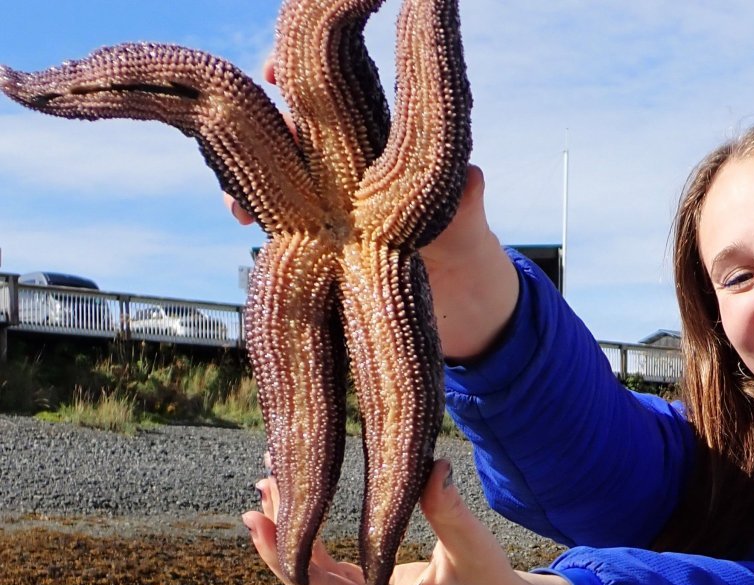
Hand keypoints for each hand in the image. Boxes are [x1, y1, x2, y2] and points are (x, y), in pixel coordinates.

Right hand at [224, 51, 517, 359]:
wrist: (456, 300)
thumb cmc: (463, 243)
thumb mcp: (466, 220)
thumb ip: (463, 198)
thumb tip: (471, 177)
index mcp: (381, 143)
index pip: (336, 98)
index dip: (304, 79)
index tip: (277, 74)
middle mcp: (348, 164)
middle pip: (293, 130)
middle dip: (264, 131)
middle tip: (247, 152)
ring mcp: (327, 199)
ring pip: (276, 171)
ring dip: (250, 176)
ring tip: (241, 202)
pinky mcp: (312, 233)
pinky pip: (273, 210)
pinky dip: (255, 209)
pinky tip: (247, 220)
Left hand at [242, 457, 581, 584]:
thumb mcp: (473, 549)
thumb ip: (448, 512)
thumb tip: (433, 465)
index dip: (284, 555)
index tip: (258, 519)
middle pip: (306, 583)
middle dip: (279, 534)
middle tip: (264, 481)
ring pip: (309, 578)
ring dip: (288, 533)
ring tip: (270, 483)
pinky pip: (321, 575)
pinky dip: (305, 540)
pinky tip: (288, 506)